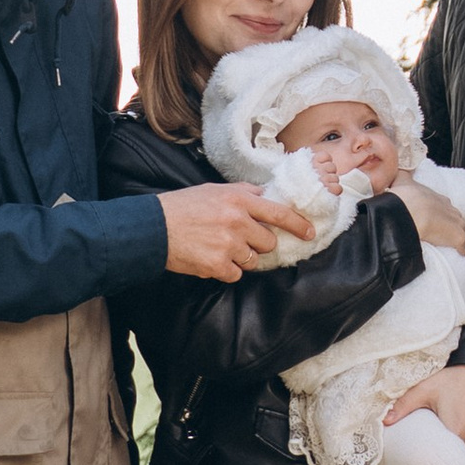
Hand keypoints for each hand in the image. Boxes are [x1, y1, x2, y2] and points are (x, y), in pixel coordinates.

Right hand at [163, 182, 286, 278]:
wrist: (154, 228)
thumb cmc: (183, 207)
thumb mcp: (214, 190)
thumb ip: (243, 193)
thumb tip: (267, 197)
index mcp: (239, 199)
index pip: (279, 213)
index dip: (298, 224)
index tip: (309, 233)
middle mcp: (238, 221)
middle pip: (268, 242)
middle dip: (258, 243)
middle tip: (238, 239)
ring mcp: (228, 244)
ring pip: (253, 259)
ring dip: (240, 257)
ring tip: (218, 247)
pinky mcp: (218, 265)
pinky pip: (235, 274)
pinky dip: (225, 269)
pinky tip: (209, 258)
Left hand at [385, 362, 464, 458]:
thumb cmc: (455, 376)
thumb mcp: (426, 389)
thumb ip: (404, 406)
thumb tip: (384, 420)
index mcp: (458, 432)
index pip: (448, 461)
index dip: (438, 463)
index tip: (430, 462)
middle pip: (462, 462)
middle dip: (451, 462)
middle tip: (438, 459)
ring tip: (451, 454)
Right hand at [397, 175, 464, 256]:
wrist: (409, 212)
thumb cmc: (405, 199)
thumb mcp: (403, 181)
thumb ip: (403, 175)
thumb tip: (400, 169)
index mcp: (440, 199)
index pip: (445, 208)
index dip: (440, 215)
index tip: (434, 220)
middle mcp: (451, 210)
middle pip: (456, 219)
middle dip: (450, 227)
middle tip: (440, 234)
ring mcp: (457, 224)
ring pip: (463, 232)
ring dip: (456, 239)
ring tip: (447, 247)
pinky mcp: (458, 239)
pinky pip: (463, 247)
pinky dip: (460, 251)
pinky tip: (454, 254)